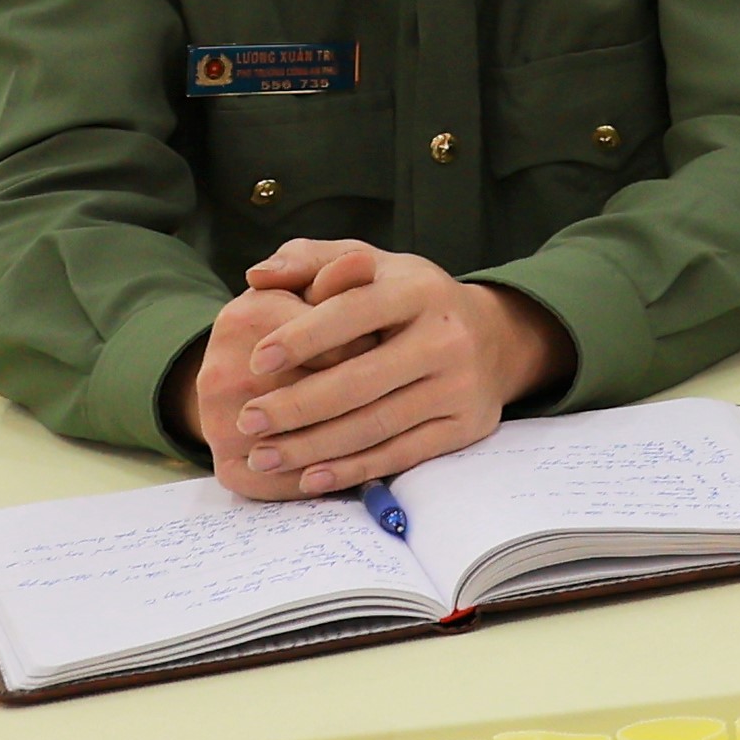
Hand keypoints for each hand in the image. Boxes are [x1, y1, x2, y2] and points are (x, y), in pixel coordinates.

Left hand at [193, 242, 565, 495]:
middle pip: (361, 380)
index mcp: (420, 290)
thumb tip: (257, 277)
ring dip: (312, 446)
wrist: (493, 336)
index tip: (256, 359)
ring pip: (375, 425)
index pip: (355, 312)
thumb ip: (310, 261)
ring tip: (262, 455)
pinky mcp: (466, 426)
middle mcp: (447, 338)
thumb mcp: (369, 264)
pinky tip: (309, 477)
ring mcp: (460, 386)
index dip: (303, 336)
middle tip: (246, 420)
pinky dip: (351, 470)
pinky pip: (400, 455)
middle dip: (296, 404)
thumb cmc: (408, 298)